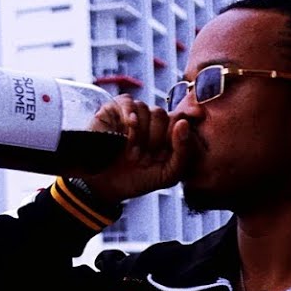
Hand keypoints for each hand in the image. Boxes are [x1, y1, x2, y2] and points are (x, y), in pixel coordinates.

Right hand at [80, 95, 194, 203]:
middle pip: (161, 114)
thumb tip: (183, 122)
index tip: (160, 158)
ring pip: (145, 109)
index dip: (171, 138)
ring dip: (138, 135)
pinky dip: (128, 117)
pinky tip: (125, 133)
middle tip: (143, 159)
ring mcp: (133, 113)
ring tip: (130, 154)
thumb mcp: (168, 174)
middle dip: (153, 140)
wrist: (106, 187)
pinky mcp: (114, 109)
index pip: (180, 118)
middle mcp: (151, 119)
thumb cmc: (138, 180)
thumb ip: (184, 151)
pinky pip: (127, 102)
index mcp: (168, 131)